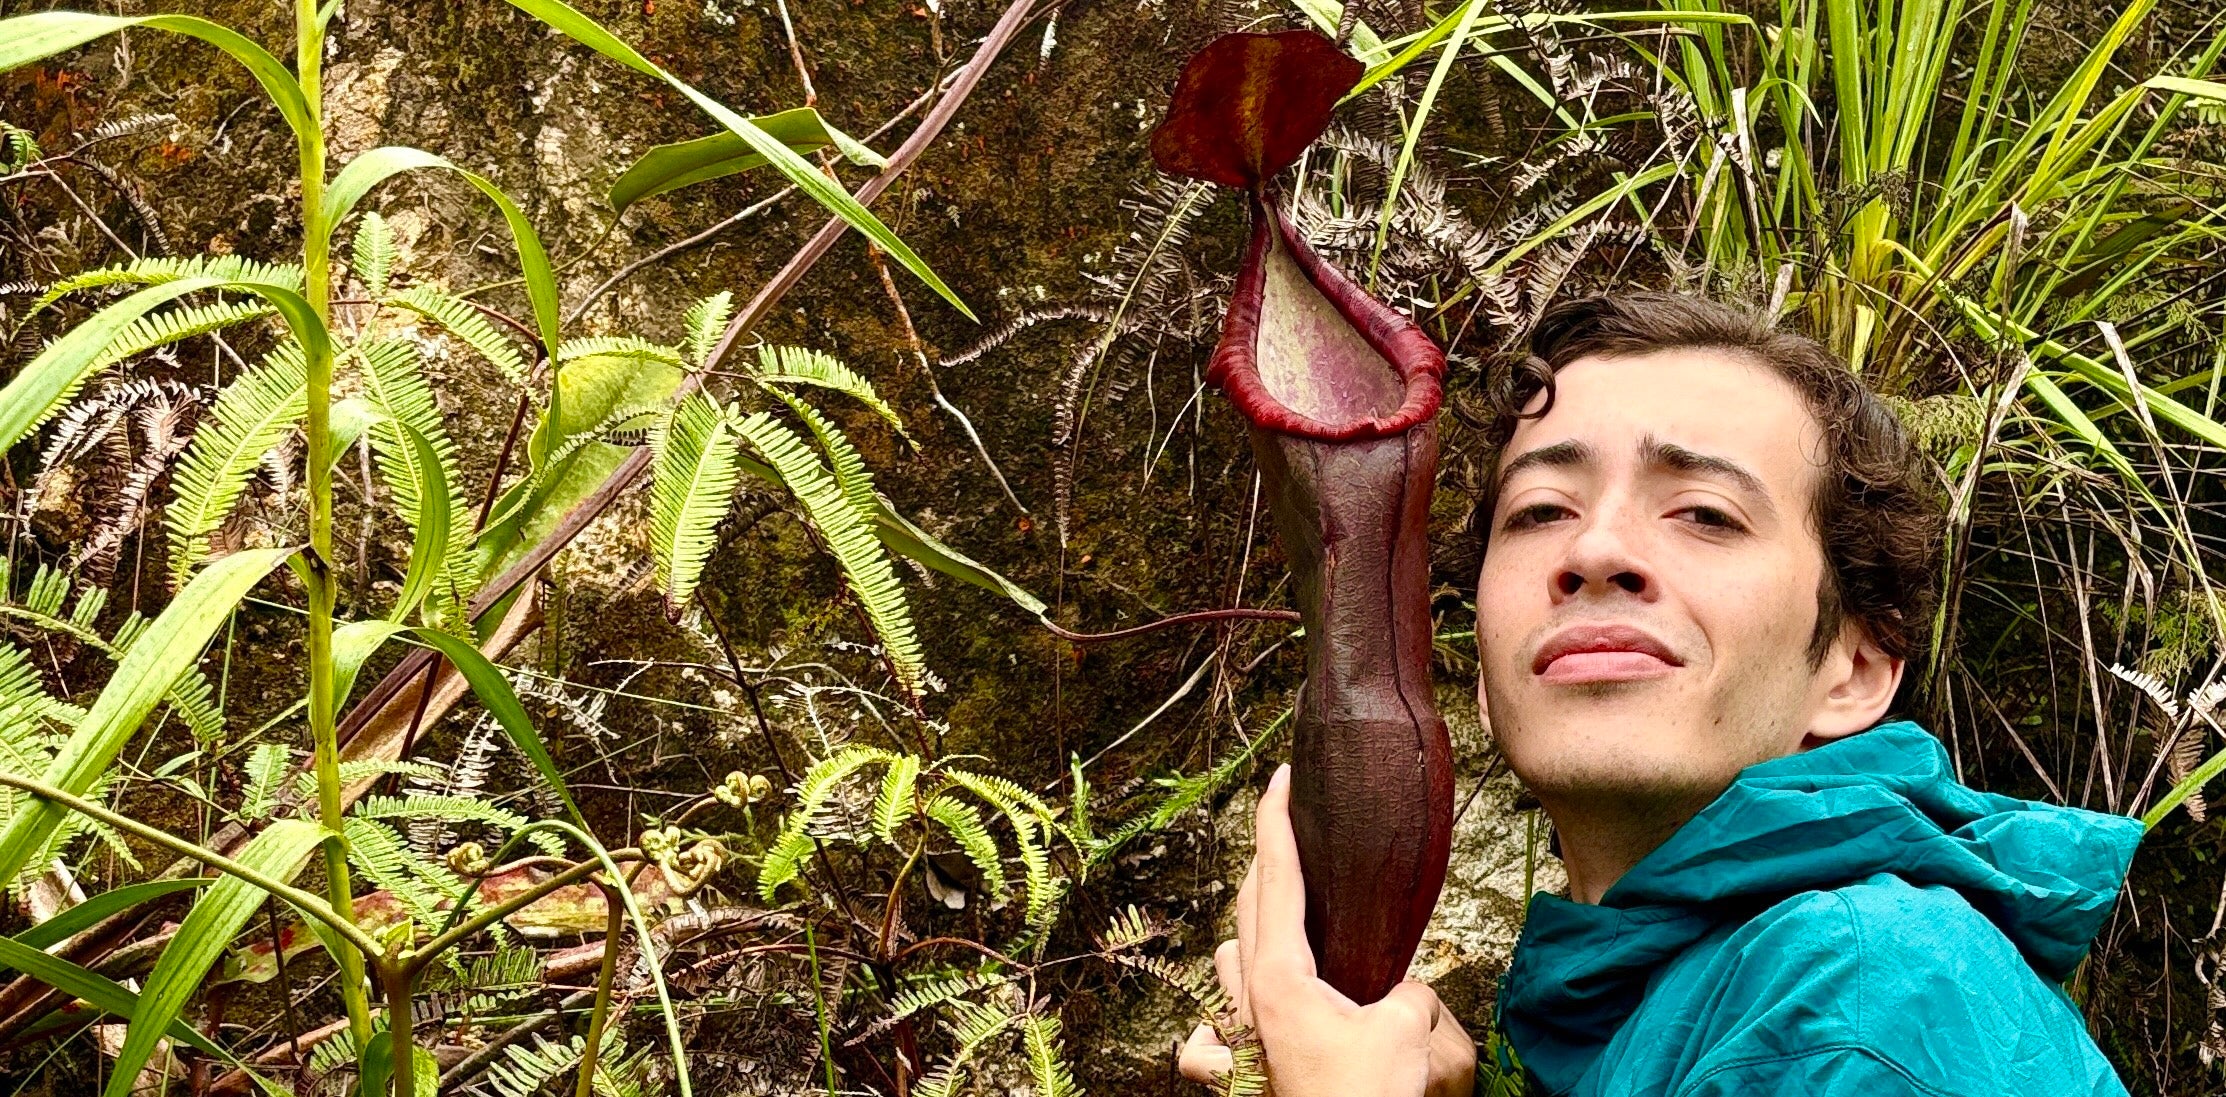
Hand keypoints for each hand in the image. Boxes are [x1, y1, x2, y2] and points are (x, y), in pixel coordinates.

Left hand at [1176, 764, 1475, 1096]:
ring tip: (1287, 918)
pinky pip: (1218, 1022)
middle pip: (1248, 907)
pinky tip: (1246, 1010)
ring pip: (1229, 957)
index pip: (1276, 877)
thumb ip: (1405, 991)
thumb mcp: (1405, 1031)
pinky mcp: (1243, 1067)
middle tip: (1293, 828)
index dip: (1277, 821)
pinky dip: (1230, 1004)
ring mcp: (1238, 1033)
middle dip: (1269, 862)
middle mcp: (1248, 997)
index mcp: (1278, 975)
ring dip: (1252, 930)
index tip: (1279, 778)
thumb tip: (1399, 990)